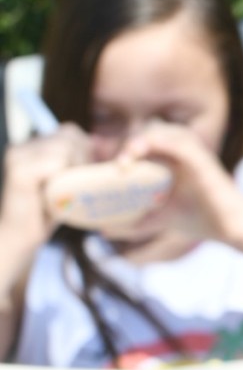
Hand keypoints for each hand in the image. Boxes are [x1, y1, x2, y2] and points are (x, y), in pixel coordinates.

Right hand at [0, 124, 90, 288]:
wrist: (17, 237)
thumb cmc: (45, 212)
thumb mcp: (65, 182)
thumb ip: (76, 162)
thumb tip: (98, 145)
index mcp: (32, 146)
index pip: (70, 132)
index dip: (85, 152)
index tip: (82, 174)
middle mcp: (23, 147)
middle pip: (71, 137)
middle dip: (83, 159)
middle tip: (75, 185)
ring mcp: (19, 157)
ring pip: (64, 147)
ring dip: (75, 169)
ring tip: (66, 190)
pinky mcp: (20, 171)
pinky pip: (55, 163)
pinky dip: (63, 177)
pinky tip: (57, 193)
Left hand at [116, 121, 242, 254]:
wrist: (232, 230)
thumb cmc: (203, 222)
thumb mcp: (161, 220)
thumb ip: (135, 223)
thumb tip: (103, 229)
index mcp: (178, 163)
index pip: (149, 144)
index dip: (129, 149)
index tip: (113, 168)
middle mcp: (187, 154)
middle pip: (153, 134)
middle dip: (131, 145)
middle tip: (117, 166)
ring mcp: (195, 154)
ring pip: (163, 132)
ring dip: (140, 141)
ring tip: (125, 160)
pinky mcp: (202, 159)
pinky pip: (176, 141)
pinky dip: (155, 144)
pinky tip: (137, 156)